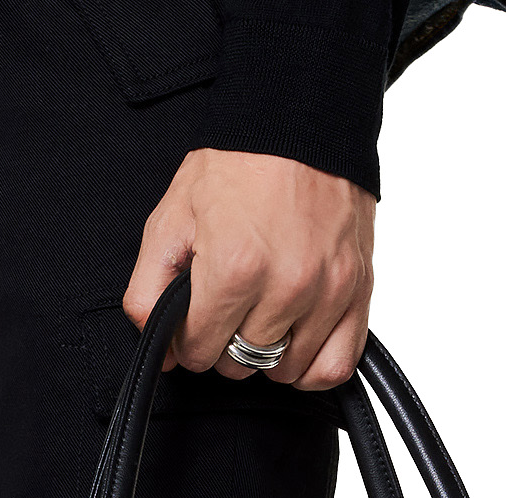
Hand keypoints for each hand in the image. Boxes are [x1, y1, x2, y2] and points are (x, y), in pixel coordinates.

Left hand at [123, 148, 374, 389]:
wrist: (300, 118)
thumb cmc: (237, 165)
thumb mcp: (170, 219)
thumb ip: (147, 292)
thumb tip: (161, 355)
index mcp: (235, 267)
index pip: (200, 352)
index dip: (188, 338)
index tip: (195, 316)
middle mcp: (286, 284)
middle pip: (240, 364)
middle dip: (226, 343)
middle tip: (228, 305)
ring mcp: (328, 290)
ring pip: (284, 370)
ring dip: (267, 353)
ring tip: (261, 316)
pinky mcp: (358, 290)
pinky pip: (334, 367)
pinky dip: (312, 366)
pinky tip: (295, 342)